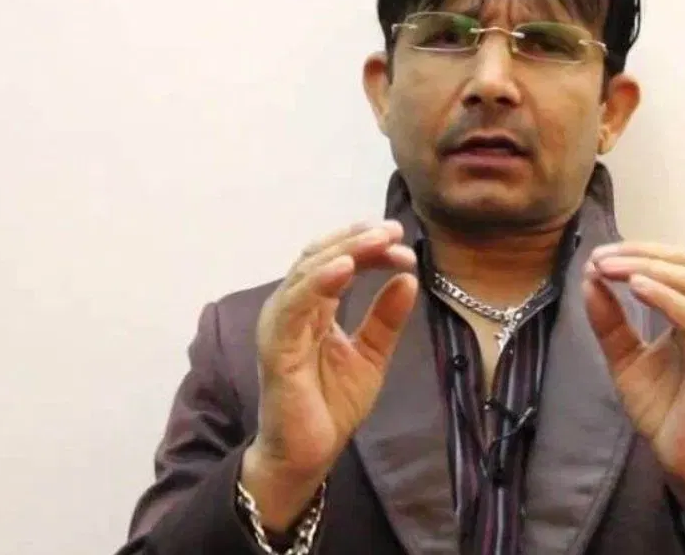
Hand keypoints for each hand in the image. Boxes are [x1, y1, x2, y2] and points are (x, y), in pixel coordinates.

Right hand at [243, 220, 417, 527]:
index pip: (337, 261)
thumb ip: (386, 318)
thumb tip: (408, 279)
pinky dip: (320, 282)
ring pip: (308, 272)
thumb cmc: (331, 405)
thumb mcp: (371, 354)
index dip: (367, 246)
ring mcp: (280, 324)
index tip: (401, 240)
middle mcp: (292, 307)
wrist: (309, 454)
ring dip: (344, 251)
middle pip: (320, 257)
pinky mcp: (276, 346)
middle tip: (393, 229)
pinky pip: (296, 305)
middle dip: (358, 239)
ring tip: (377, 239)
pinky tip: (346, 269)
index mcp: (313, 306)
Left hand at [584, 242, 684, 545]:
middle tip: (600, 258)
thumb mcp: (625, 358)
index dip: (639, 251)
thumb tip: (589, 278)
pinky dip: (666, 299)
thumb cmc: (664, 409)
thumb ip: (610, 321)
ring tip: (611, 268)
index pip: (677, 262)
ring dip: (648, 270)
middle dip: (640, 256)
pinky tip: (637, 290)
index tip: (597, 254)